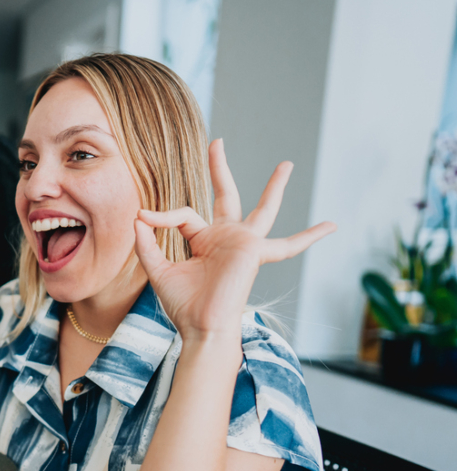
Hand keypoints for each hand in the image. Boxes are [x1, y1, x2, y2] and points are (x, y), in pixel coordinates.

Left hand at [133, 139, 335, 341]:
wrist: (199, 328)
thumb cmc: (183, 304)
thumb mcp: (158, 269)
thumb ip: (148, 242)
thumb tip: (139, 216)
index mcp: (205, 240)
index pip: (184, 214)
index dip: (161, 215)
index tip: (143, 216)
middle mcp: (227, 238)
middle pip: (226, 195)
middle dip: (220, 169)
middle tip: (217, 142)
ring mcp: (244, 244)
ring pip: (263, 210)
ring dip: (274, 187)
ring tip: (286, 165)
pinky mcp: (255, 252)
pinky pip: (287, 245)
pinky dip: (309, 237)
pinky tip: (331, 226)